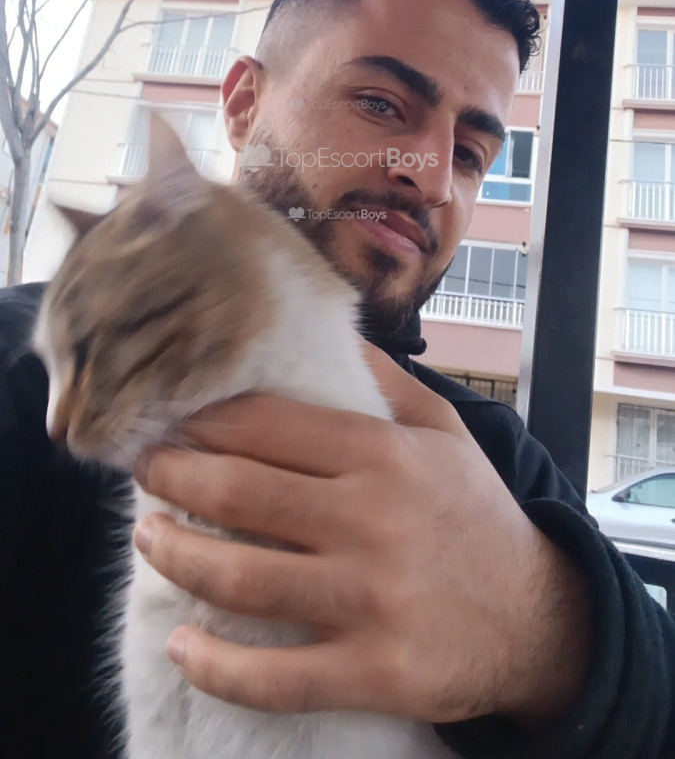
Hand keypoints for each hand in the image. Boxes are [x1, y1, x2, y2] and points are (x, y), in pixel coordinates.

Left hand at [133, 346, 591, 728]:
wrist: (540, 619)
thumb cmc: (475, 514)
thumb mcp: (446, 430)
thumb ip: (386, 380)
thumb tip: (328, 328)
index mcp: (383, 454)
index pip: (268, 424)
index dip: (204, 420)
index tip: (168, 419)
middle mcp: (372, 518)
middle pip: (240, 492)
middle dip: (173, 477)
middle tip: (144, 470)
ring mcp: (372, 599)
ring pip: (242, 578)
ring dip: (177, 557)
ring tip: (148, 538)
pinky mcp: (375, 671)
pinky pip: (276, 676)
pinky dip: (216, 665)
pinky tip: (183, 645)